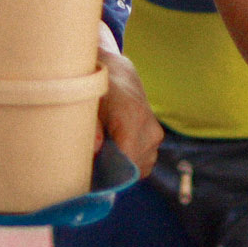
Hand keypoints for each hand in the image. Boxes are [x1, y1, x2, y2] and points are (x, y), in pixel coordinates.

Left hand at [94, 47, 161, 175]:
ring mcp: (156, 135)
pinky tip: (118, 148)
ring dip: (124, 165)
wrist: (119, 76)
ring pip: (140, 167)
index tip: (94, 168)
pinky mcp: (157, 138)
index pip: (127, 159)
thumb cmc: (99, 91)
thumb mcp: (90, 104)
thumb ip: (93, 127)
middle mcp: (149, 129)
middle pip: (133, 167)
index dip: (109, 170)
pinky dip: (131, 160)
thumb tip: (96, 149)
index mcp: (132, 118)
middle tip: (97, 156)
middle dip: (114, 169)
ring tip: (108, 149)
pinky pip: (145, 162)